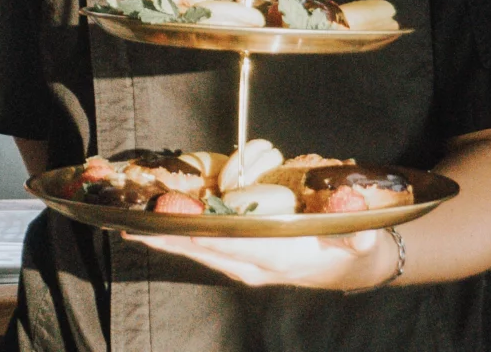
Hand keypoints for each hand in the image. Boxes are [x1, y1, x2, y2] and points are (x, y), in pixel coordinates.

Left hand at [127, 228, 395, 290]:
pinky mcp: (244, 260)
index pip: (231, 244)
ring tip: (134, 228)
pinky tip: (162, 230)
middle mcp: (255, 264)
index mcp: (277, 255)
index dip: (198, 234)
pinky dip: (182, 240)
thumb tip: (359, 233)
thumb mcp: (360, 241)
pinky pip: (207, 250)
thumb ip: (356, 237)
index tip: (169, 226)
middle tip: (130, 225)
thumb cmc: (353, 247)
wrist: (355, 266)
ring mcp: (247, 265)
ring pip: (200, 251)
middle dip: (167, 238)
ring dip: (167, 240)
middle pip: (203, 249)